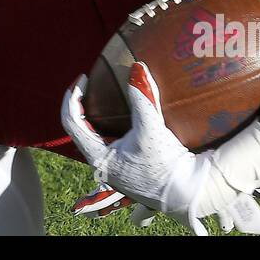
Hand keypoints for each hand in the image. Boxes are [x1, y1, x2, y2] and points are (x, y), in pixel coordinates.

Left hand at [61, 62, 259, 234]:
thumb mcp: (151, 129)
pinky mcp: (127, 166)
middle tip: (90, 82)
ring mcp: (114, 167)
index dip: (72, 96)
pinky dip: (109, 123)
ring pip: (93, 134)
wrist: (188, 192)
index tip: (84, 77)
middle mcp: (101, 164)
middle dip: (81, 103)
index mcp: (98, 157)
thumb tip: (138, 67)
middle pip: (79, 127)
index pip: (71, 121)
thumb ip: (142, 97)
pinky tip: (120, 113)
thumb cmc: (166, 165)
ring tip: (102, 93)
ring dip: (94, 114)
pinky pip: (108, 140)